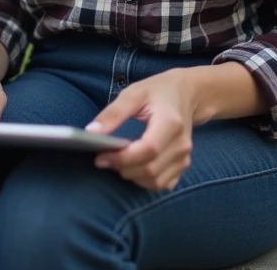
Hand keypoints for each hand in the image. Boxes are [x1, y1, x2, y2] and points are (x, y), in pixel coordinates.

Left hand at [85, 69, 195, 191]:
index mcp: (171, 123)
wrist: (186, 94)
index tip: (101, 157)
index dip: (123, 158)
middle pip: (150, 169)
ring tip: (118, 161)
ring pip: (155, 181)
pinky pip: (162, 184)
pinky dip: (144, 181)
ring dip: (132, 176)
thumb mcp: (133, 93)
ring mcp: (184, 157)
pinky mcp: (183, 165)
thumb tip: (90, 133)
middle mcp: (181, 144)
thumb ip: (112, 114)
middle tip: (104, 159)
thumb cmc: (158, 92)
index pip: (148, 150)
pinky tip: (134, 167)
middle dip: (123, 168)